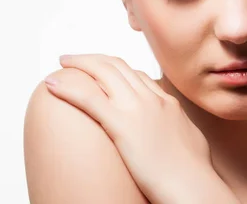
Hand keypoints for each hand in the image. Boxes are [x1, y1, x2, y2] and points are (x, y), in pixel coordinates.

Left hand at [44, 53, 238, 203]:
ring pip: (102, 72)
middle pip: (117, 65)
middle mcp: (151, 98)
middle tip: (74, 59)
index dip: (113, 68)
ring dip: (78, 63)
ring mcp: (137, 109)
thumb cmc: (194, 174)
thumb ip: (176, 126)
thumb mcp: (190, 140)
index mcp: (166, 102)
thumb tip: (172, 129)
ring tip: (62, 63)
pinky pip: (88, 98)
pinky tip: (52, 84)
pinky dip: (67, 87)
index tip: (99, 69)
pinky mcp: (122, 125)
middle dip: (92, 59)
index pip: (136, 74)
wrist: (194, 186)